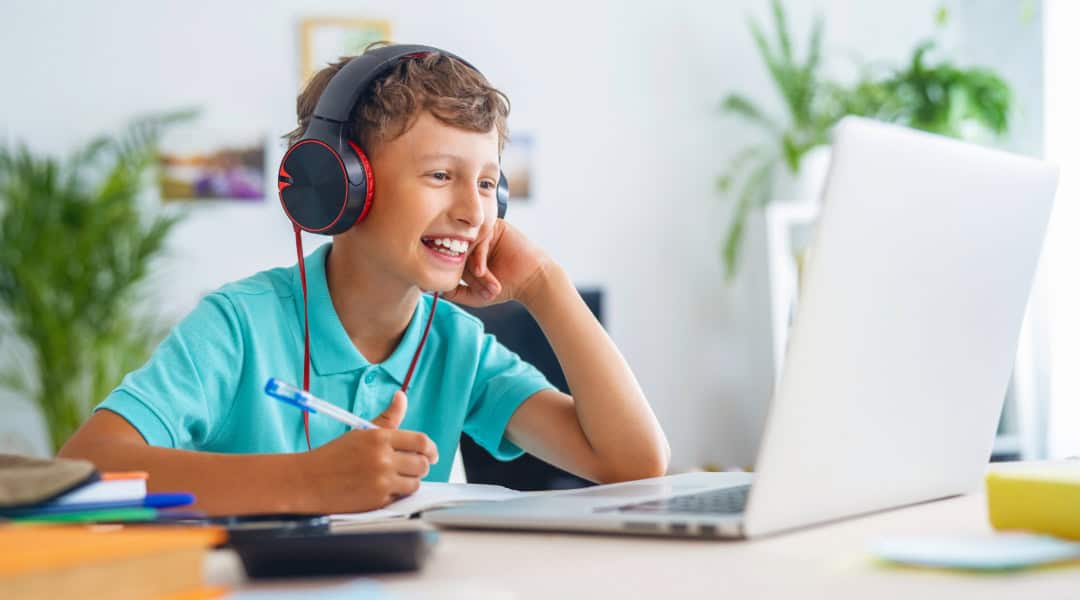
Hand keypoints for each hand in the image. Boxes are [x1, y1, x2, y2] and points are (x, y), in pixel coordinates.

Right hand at [297, 391, 438, 513]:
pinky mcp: (377, 501)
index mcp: (379, 438)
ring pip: (415, 483)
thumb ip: (387, 418)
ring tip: (396, 478)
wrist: (307, 480)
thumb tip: (401, 396)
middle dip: (421, 465)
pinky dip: (396, 494)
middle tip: (412, 466)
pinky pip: (400, 497)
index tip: (431, 453)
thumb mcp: (361, 432)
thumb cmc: (333, 455)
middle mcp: (382, 459)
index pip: (421, 441)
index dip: (431, 449)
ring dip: (410, 481)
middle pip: (422, 464)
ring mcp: (381, 481)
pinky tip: (382, 488)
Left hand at [443, 219, 551, 306]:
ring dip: (473, 268)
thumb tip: (432, 289)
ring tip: (483, 281)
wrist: (532, 280)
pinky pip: (479, 239)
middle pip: (457, 253)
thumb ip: (455, 293)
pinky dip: (478, 258)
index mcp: (467, 253)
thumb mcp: (475, 294)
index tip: (460, 289)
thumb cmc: (507, 287)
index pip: (449, 259)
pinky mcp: (494, 227)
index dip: (453, 275)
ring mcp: (483, 232)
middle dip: (465, 273)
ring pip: (466, 247)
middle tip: (477, 289)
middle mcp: (473, 240)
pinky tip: (483, 271)